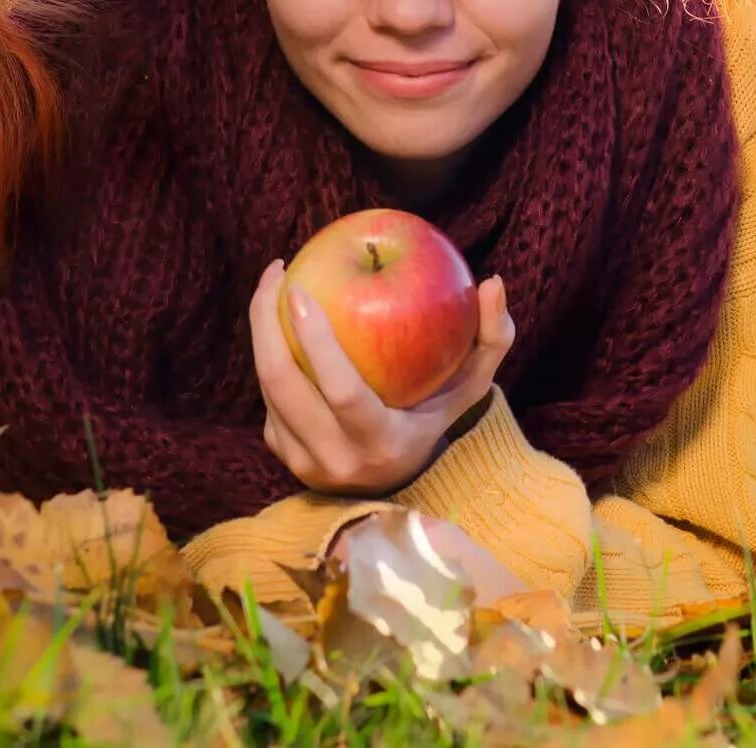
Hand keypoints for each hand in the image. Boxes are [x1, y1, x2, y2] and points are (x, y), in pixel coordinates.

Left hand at [249, 258, 513, 495]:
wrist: (399, 482)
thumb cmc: (436, 416)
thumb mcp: (471, 384)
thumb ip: (493, 337)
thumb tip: (493, 283)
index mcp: (383, 442)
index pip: (343, 391)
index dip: (316, 340)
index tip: (299, 289)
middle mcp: (338, 459)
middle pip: (284, 386)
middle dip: (265, 323)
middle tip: (276, 274)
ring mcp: (305, 462)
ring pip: (268, 389)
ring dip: (262, 333)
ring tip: (272, 288)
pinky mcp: (284, 456)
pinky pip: (269, 399)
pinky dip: (271, 357)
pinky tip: (278, 324)